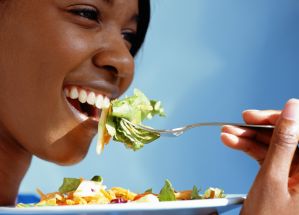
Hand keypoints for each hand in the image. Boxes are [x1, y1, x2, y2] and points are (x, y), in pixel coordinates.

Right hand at [221, 99, 298, 213]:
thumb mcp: (272, 179)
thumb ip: (283, 143)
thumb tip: (292, 109)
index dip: (281, 119)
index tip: (256, 116)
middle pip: (288, 136)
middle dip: (260, 128)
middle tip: (238, 123)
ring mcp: (296, 173)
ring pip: (275, 145)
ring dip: (250, 138)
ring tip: (227, 134)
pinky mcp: (284, 177)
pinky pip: (269, 156)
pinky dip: (250, 149)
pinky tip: (234, 143)